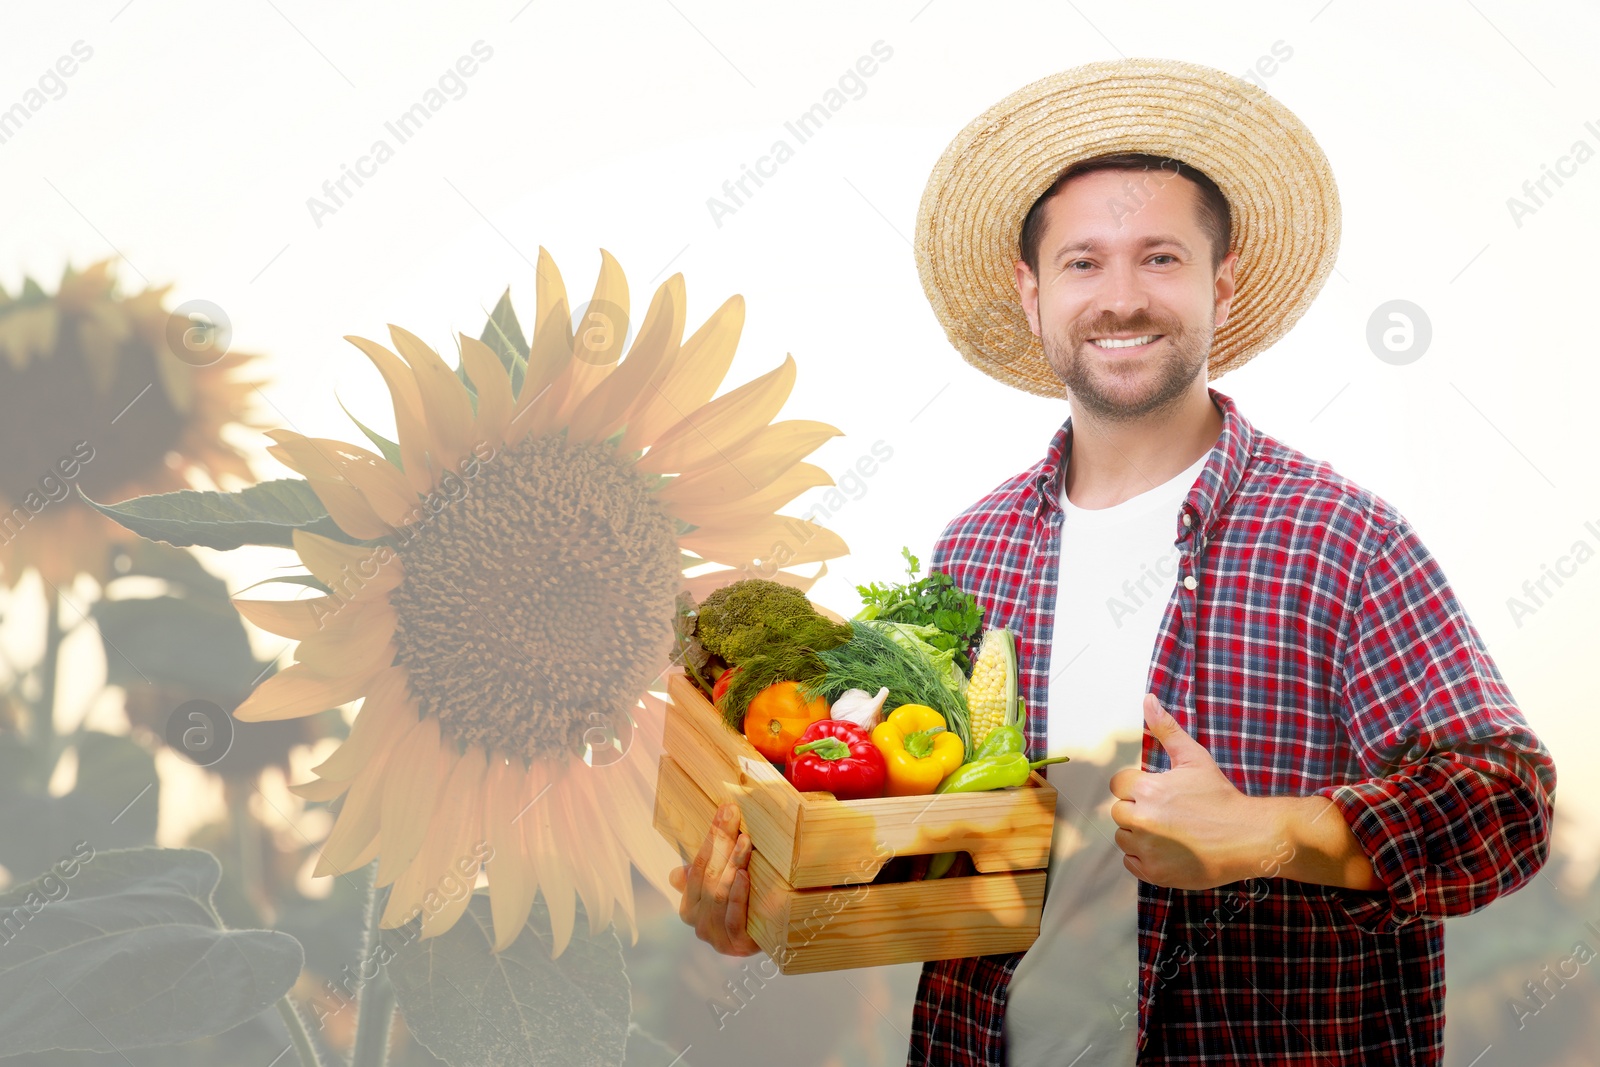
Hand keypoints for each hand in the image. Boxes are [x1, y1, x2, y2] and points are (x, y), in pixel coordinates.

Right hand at [667, 800, 762, 955]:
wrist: (773, 940)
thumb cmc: (745, 906)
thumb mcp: (721, 888)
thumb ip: (702, 877)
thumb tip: (677, 875)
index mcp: (689, 906)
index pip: (698, 865)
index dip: (711, 837)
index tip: (725, 810)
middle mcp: (698, 922)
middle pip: (708, 875)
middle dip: (721, 843)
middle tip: (733, 816)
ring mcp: (716, 936)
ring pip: (719, 894)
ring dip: (732, 864)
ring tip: (744, 841)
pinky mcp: (737, 945)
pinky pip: (733, 917)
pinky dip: (738, 895)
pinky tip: (744, 875)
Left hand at [1108, 695, 1266, 889]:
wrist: (1247, 837)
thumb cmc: (1220, 796)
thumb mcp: (1194, 758)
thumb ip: (1166, 729)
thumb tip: (1147, 699)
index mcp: (1147, 790)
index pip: (1118, 784)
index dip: (1137, 786)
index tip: (1159, 792)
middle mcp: (1141, 820)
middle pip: (1118, 811)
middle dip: (1137, 809)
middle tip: (1168, 812)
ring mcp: (1147, 849)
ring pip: (1123, 837)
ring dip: (1138, 834)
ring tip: (1169, 831)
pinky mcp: (1153, 873)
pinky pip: (1130, 862)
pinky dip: (1144, 857)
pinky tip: (1168, 849)